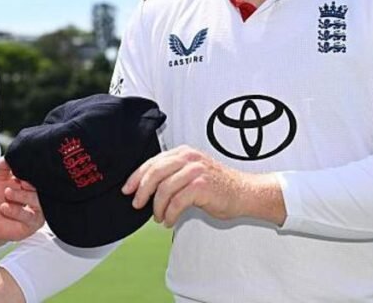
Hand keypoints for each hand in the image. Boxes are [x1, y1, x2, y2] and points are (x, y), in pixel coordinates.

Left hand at [0, 159, 43, 245]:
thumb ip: (2, 165)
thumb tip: (11, 153)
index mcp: (30, 182)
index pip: (37, 174)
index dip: (32, 171)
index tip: (22, 172)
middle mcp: (36, 194)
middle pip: (40, 186)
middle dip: (28, 184)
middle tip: (19, 182)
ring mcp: (37, 209)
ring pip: (36, 201)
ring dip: (20, 196)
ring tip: (7, 192)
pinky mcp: (34, 224)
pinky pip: (29, 217)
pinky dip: (16, 211)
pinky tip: (4, 207)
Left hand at [121, 145, 285, 227]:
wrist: (244, 193)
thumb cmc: (218, 186)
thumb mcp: (193, 172)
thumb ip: (173, 174)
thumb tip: (146, 187)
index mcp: (184, 153)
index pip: (153, 162)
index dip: (136, 177)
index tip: (127, 189)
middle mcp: (188, 158)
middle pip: (154, 173)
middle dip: (142, 191)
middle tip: (137, 204)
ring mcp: (195, 171)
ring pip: (163, 190)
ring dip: (157, 207)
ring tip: (159, 217)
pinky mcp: (201, 186)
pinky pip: (176, 202)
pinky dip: (169, 214)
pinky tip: (169, 220)